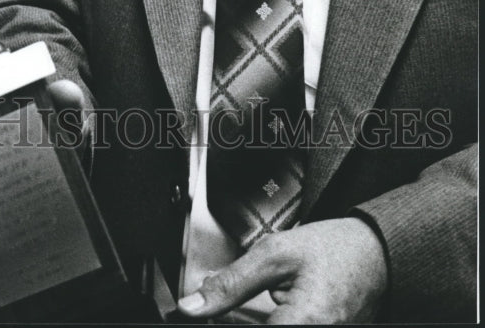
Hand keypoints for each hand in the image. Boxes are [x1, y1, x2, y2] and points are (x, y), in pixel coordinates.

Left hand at [177, 218, 387, 323]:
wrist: (376, 253)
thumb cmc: (335, 250)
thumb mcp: (275, 253)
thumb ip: (231, 283)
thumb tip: (192, 307)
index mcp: (303, 323)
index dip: (221, 322)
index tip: (206, 315)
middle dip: (241, 317)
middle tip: (242, 300)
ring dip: (256, 317)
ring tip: (262, 299)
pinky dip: (273, 319)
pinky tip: (272, 306)